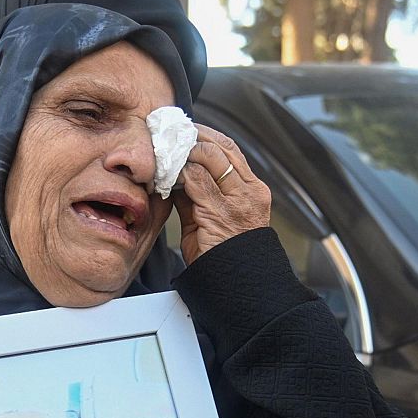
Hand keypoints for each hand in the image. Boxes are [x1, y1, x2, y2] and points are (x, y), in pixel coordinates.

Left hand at [173, 124, 270, 263]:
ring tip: (165, 151)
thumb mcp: (211, 217)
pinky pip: (197, 180)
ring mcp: (239, 201)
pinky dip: (178, 172)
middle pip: (222, 147)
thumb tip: (176, 175)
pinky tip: (165, 172)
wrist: (237, 285)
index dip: (205, 136)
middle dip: (193, 136)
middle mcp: (250, 192)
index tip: (184, 132)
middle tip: (170, 134)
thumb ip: (197, 194)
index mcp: (252, 190)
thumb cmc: (222, 256)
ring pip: (209, 157)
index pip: (230, 150)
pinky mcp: (223, 212)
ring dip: (183, 153)